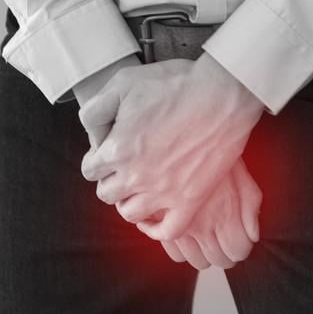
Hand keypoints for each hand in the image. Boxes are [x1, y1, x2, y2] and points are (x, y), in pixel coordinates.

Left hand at [79, 53, 265, 239]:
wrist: (222, 94)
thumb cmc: (175, 84)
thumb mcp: (123, 82)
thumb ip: (96, 110)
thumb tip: (93, 136)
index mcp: (117, 150)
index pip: (90, 170)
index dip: (98, 158)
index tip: (111, 150)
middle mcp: (136, 176)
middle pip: (107, 194)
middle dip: (111, 180)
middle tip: (126, 166)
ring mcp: (164, 192)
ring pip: (130, 214)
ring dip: (129, 202)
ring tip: (139, 188)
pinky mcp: (190, 200)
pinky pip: (168, 231)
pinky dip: (156, 229)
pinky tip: (155, 217)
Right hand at [159, 159, 261, 269]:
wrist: (178, 135)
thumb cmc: (214, 153)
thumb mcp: (242, 176)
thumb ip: (251, 207)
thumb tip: (253, 235)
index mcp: (226, 215)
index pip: (238, 251)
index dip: (241, 246)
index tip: (238, 238)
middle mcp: (202, 226)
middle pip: (218, 260)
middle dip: (224, 252)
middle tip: (222, 237)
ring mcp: (177, 226)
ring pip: (195, 261)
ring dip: (202, 252)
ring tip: (204, 236)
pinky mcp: (157, 223)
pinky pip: (174, 254)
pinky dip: (181, 248)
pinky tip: (185, 232)